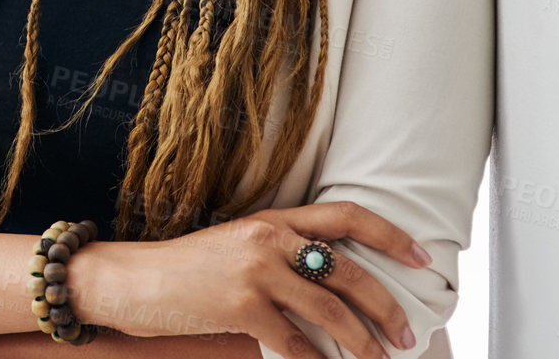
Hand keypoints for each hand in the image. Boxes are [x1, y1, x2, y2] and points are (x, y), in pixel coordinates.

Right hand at [73, 200, 430, 358]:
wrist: (135, 280)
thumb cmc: (189, 268)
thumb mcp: (238, 246)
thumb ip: (282, 254)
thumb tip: (335, 283)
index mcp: (272, 219)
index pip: (345, 215)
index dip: (391, 235)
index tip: (422, 258)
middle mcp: (268, 240)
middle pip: (348, 269)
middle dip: (386, 305)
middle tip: (406, 331)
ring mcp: (254, 273)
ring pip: (330, 310)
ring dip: (363, 342)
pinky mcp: (241, 307)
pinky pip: (296, 342)